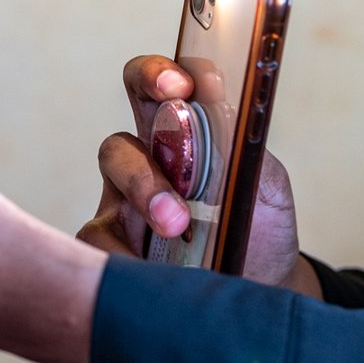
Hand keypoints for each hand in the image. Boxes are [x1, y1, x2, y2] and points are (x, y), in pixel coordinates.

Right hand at [79, 55, 317, 293]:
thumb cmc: (258, 229)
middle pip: (119, 142)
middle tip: (178, 176)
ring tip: (178, 226)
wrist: (259, 286)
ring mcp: (122, 207)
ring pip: (110, 180)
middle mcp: (144, 163)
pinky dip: (123, 251)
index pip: (153, 88)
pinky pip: (98, 239)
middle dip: (143, 158)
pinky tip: (152, 264)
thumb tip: (229, 117)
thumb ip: (247, 153)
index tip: (182, 87)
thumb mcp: (266, 187)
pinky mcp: (111, 247)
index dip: (157, 76)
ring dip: (144, 194)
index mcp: (178, 134)